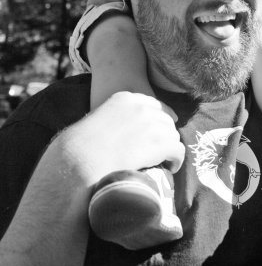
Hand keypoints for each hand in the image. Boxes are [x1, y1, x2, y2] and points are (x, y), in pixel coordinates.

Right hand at [60, 92, 184, 185]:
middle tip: (160, 150)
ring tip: (164, 160)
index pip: (154, 105)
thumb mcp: (98, 121)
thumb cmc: (81, 147)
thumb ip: (116, 119)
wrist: (80, 160)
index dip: (158, 120)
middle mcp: (141, 108)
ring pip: (173, 134)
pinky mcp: (159, 143)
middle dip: (164, 134)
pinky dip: (176, 159)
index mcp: (125, 98)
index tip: (158, 132)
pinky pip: (177, 149)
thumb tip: (124, 132)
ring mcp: (151, 124)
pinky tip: (170, 167)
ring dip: (170, 147)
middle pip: (165, 119)